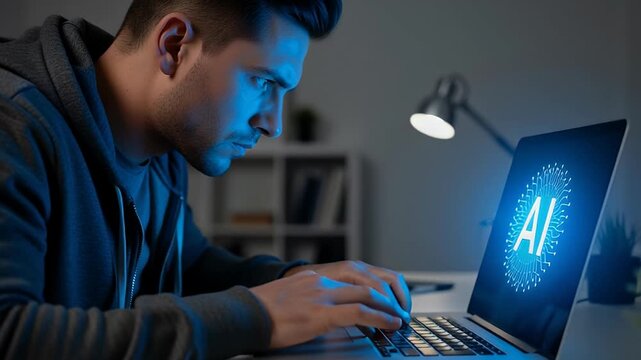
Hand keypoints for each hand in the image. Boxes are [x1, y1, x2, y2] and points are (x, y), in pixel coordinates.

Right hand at [250, 270, 409, 348]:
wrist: (243, 315)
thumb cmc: (258, 312)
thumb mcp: (286, 297)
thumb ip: (305, 298)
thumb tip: (317, 311)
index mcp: (312, 278)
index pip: (352, 277)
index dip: (372, 288)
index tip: (382, 299)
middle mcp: (320, 282)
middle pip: (365, 283)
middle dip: (386, 296)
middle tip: (398, 309)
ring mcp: (321, 296)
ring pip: (367, 294)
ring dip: (388, 307)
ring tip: (398, 318)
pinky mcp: (321, 314)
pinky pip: (359, 313)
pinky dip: (379, 318)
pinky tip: (388, 325)